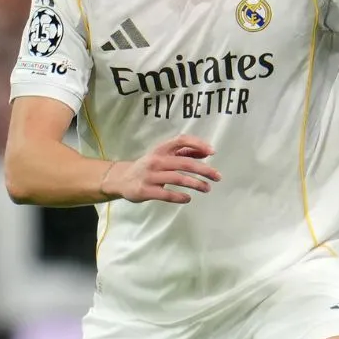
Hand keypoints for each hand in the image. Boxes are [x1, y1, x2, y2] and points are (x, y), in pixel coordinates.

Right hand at [101, 135, 220, 203]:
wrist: (122, 179)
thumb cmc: (148, 167)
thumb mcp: (163, 156)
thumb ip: (183, 153)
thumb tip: (206, 153)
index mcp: (161, 149)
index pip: (181, 140)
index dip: (197, 144)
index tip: (212, 152)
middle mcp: (156, 160)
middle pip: (184, 163)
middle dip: (204, 170)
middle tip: (217, 177)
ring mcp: (150, 176)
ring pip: (178, 179)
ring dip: (196, 184)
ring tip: (207, 188)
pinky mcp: (146, 190)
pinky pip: (166, 194)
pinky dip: (180, 197)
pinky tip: (188, 198)